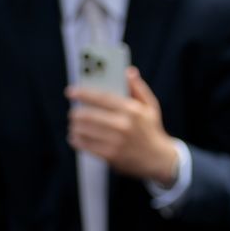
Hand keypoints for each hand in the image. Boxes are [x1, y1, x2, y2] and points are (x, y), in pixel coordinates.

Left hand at [66, 69, 179, 183]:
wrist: (158, 159)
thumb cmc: (151, 129)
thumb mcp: (150, 106)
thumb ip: (138, 88)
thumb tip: (128, 71)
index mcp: (132, 110)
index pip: (102, 98)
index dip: (83, 93)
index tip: (70, 91)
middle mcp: (123, 125)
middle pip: (88, 115)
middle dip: (76, 113)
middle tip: (73, 112)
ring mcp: (116, 141)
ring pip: (84, 130)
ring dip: (75, 127)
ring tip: (75, 125)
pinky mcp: (110, 155)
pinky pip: (85, 145)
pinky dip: (76, 140)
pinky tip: (76, 137)